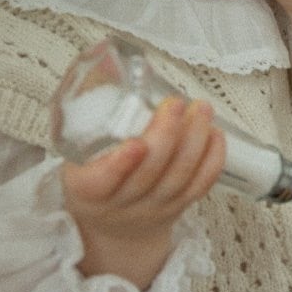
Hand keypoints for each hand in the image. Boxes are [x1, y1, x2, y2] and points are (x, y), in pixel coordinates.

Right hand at [63, 97, 225, 289]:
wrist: (112, 227)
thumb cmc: (94, 179)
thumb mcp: (76, 158)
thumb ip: (86, 123)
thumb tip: (103, 64)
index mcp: (88, 191)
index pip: (102, 182)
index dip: (120, 165)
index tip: (135, 143)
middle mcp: (122, 204)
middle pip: (148, 174)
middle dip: (166, 136)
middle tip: (175, 104)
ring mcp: (153, 208)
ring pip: (179, 178)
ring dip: (194, 141)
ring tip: (201, 110)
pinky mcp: (178, 208)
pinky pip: (200, 187)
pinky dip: (212, 160)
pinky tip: (216, 134)